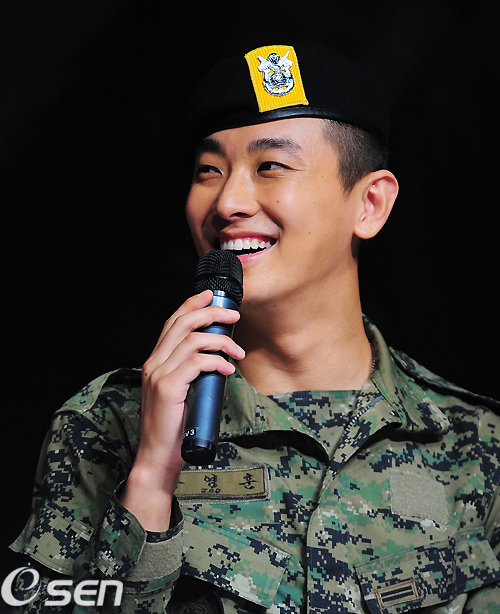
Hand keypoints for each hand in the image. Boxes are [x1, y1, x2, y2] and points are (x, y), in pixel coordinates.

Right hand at [120, 289, 244, 529]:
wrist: (159, 456)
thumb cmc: (175, 427)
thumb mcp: (181, 392)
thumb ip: (191, 372)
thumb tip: (218, 357)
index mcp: (155, 361)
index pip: (172, 323)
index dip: (191, 304)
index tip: (209, 294)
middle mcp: (153, 363)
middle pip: (182, 324)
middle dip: (211, 313)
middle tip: (234, 316)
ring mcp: (158, 374)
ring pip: (192, 340)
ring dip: (221, 341)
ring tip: (238, 351)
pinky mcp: (168, 387)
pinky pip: (197, 363)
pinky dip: (217, 361)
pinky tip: (228, 368)